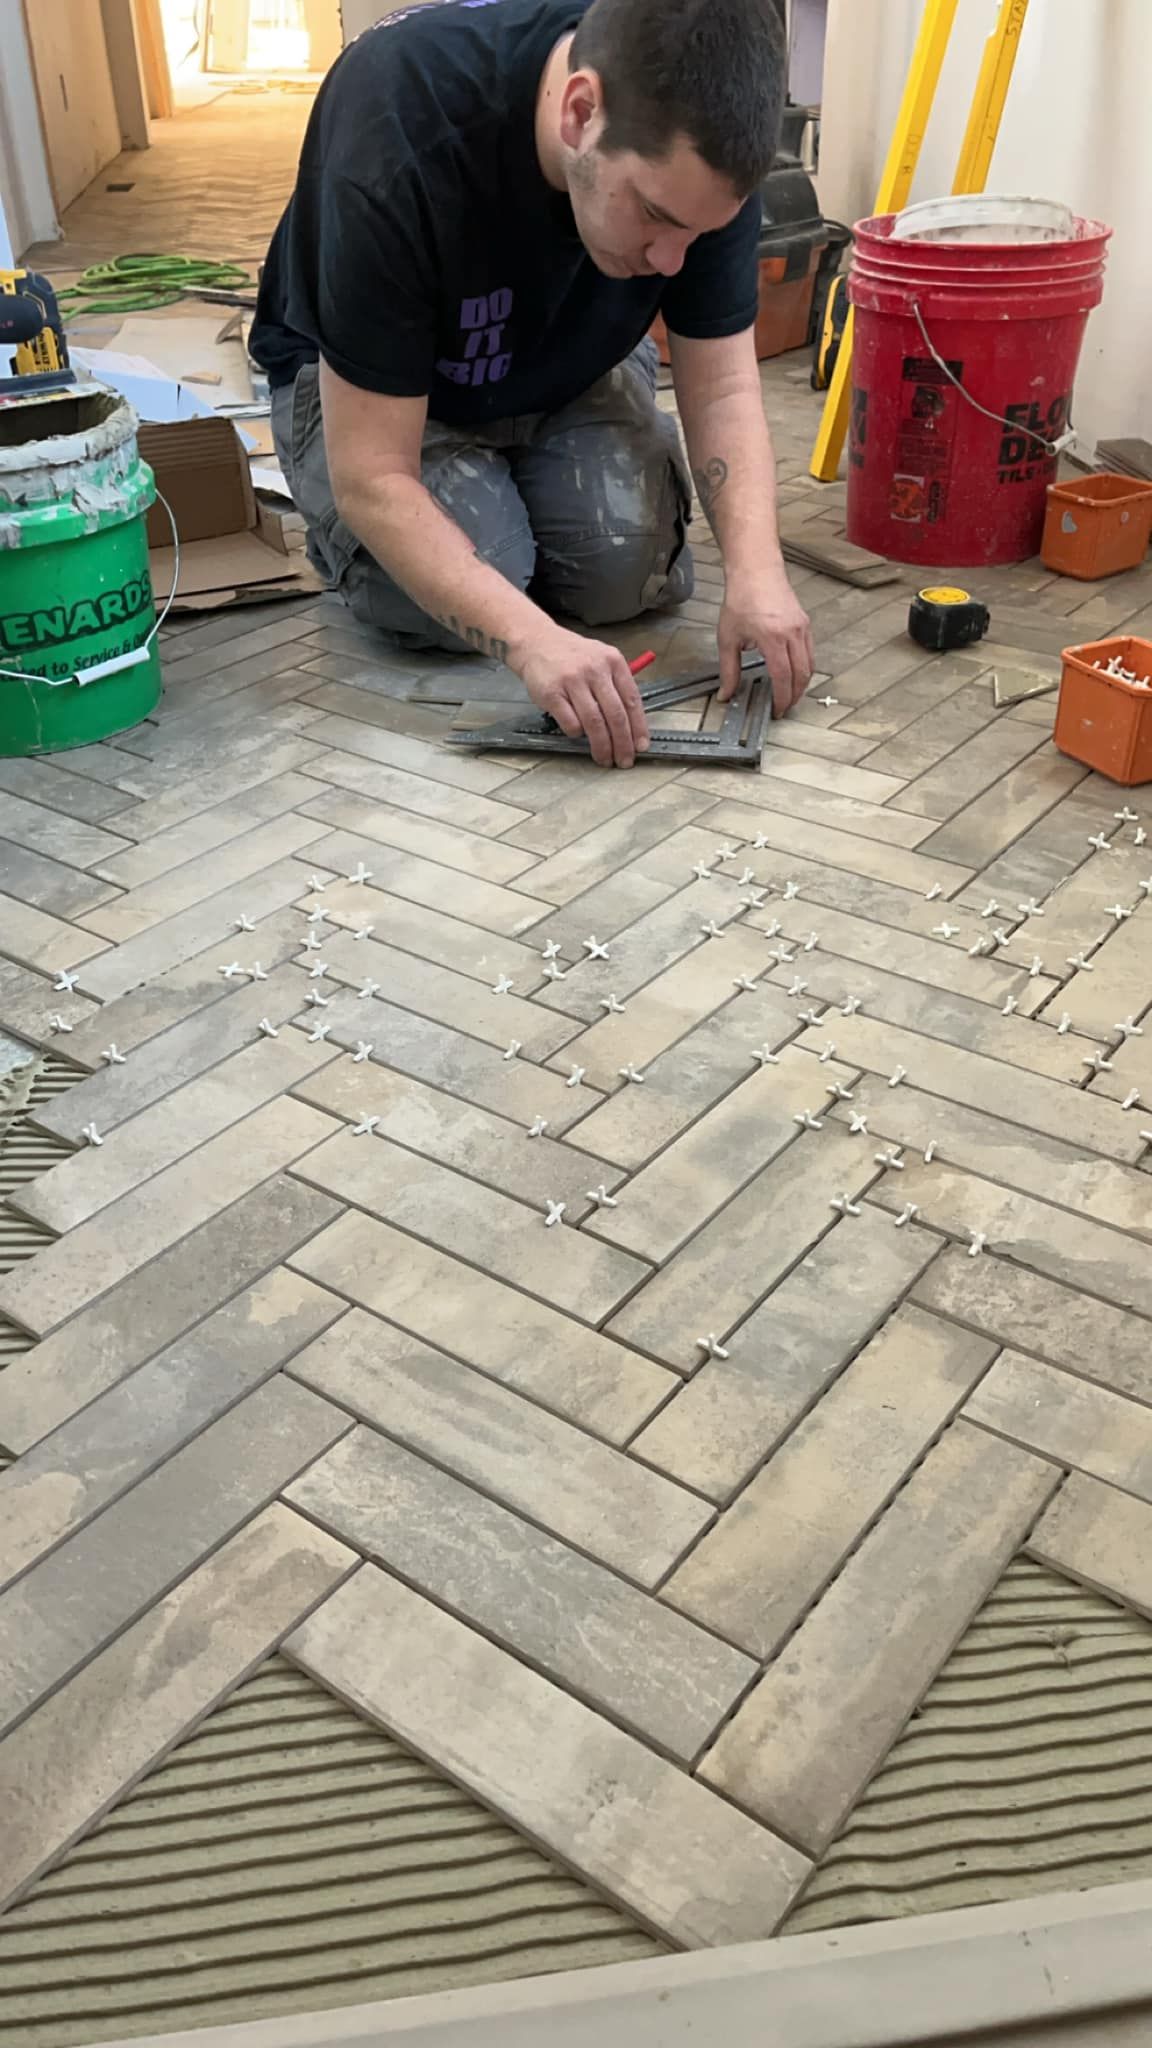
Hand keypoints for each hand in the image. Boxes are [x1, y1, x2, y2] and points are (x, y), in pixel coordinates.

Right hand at [519, 627, 649, 767]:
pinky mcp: (552, 693)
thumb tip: (630, 726)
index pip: (632, 700)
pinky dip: (577, 734)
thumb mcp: (600, 660)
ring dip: (602, 746)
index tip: (641, 746)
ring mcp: (572, 680)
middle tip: (624, 760)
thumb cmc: (571, 657)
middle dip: (622, 743)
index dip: (638, 727)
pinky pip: (570, 723)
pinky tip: (578, 735)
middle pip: (615, 715)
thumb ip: (616, 686)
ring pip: (594, 722)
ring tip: (604, 758)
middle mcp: (595, 669)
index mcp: (612, 661)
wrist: (536, 642)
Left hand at [718, 567, 814, 717]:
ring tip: (789, 695)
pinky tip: (793, 674)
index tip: (777, 710)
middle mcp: (792, 633)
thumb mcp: (728, 637)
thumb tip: (726, 693)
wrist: (756, 571)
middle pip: (800, 675)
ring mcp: (802, 628)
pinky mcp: (805, 624)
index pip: (782, 677)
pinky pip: (810, 652)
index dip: (782, 698)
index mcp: (772, 638)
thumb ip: (728, 669)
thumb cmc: (741, 599)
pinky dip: (804, 668)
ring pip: (809, 665)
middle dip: (794, 696)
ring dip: (801, 684)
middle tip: (784, 708)